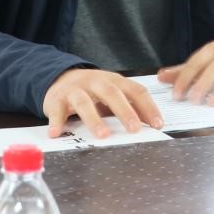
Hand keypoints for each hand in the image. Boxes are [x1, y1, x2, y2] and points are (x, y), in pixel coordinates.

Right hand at [42, 68, 162, 138]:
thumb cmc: (92, 91)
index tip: (157, 125)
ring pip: (84, 102)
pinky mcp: (56, 99)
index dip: (147, 107)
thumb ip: (129, 106)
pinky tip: (56, 134)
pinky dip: (56, 122)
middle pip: (112, 93)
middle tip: (134, 129)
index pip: (135, 91)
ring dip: (94, 119)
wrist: (59, 78)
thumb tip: (152, 125)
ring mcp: (75, 89)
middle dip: (125, 111)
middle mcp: (95, 81)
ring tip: (102, 135)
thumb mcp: (112, 94)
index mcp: (114, 80)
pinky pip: (56, 111)